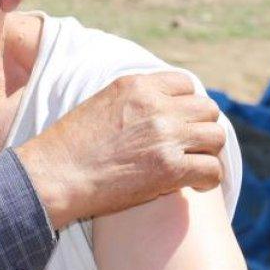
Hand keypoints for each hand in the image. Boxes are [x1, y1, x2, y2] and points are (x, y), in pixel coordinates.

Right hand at [14, 71, 225, 227]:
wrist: (54, 176)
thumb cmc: (70, 147)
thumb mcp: (101, 103)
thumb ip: (133, 99)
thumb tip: (159, 107)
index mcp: (138, 85)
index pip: (186, 84)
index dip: (186, 105)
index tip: (179, 123)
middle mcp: (156, 106)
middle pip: (207, 109)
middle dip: (201, 128)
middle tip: (189, 147)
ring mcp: (165, 136)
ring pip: (216, 138)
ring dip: (207, 153)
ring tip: (193, 166)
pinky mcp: (169, 169)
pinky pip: (211, 170)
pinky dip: (207, 180)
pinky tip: (193, 186)